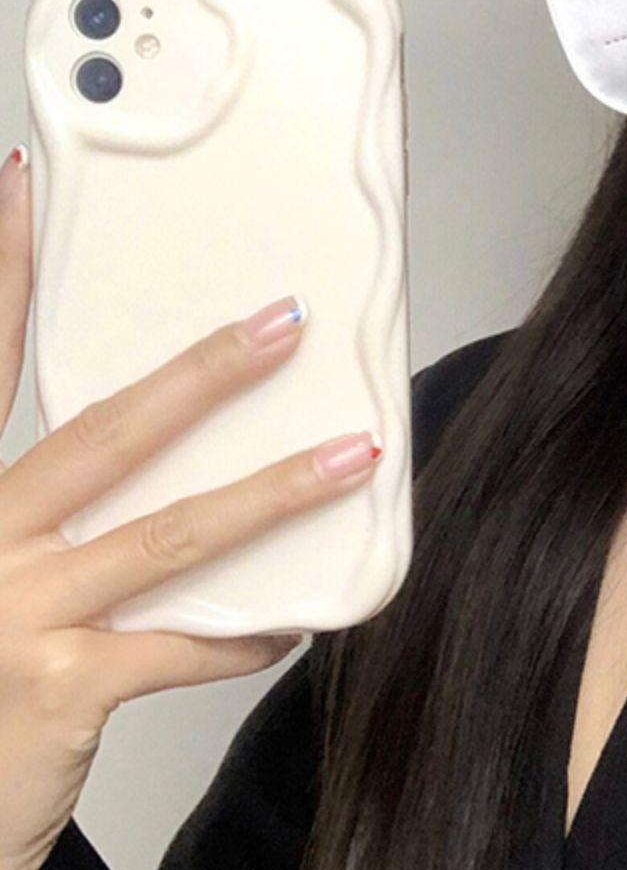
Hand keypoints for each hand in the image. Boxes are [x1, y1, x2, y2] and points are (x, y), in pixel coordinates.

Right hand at [0, 141, 381, 869]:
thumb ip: (50, 509)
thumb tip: (166, 448)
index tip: (18, 181)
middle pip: (100, 434)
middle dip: (200, 374)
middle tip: (284, 322)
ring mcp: (13, 612)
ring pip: (167, 534)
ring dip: (271, 492)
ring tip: (351, 456)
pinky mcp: (62, 688)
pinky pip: (184, 646)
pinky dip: (247, 633)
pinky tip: (298, 621)